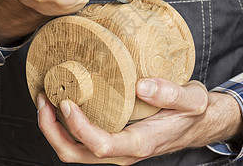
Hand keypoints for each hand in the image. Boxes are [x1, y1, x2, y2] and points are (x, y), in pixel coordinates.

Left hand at [37, 78, 242, 164]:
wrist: (198, 123)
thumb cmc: (193, 111)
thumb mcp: (192, 99)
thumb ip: (172, 94)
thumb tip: (141, 86)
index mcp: (140, 143)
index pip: (101, 146)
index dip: (79, 128)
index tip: (67, 103)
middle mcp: (124, 151)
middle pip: (76, 155)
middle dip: (52, 132)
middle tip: (44, 100)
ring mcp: (117, 148)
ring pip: (75, 152)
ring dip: (53, 130)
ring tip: (46, 99)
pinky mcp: (114, 139)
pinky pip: (82, 141)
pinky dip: (65, 126)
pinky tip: (63, 103)